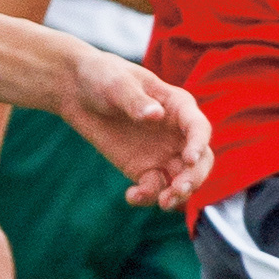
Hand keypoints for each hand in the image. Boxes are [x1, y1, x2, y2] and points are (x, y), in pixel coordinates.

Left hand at [60, 50, 211, 208]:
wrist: (78, 91)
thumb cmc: (103, 77)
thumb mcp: (117, 84)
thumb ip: (135, 100)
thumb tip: (155, 115)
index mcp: (178, 106)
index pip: (198, 128)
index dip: (199, 144)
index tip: (190, 159)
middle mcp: (177, 133)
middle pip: (200, 161)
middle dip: (194, 177)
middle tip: (178, 189)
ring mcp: (162, 153)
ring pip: (181, 179)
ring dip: (177, 194)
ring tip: (161, 202)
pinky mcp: (144, 169)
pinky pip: (155, 188)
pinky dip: (148, 196)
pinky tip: (132, 195)